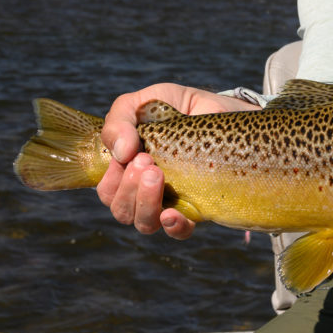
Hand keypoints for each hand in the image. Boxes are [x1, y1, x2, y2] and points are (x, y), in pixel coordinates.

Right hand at [96, 83, 258, 238]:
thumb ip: (120, 118)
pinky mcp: (200, 207)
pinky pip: (181, 232)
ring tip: (159, 175)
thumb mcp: (146, 101)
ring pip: (145, 223)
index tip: (132, 154)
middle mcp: (148, 190)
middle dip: (129, 188)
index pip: (108, 191)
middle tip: (148, 162)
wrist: (224, 107)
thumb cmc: (179, 106)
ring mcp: (173, 201)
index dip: (112, 179)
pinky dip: (172, 226)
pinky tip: (172, 214)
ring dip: (145, 203)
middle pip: (122, 210)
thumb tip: (120, 152)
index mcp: (130, 168)